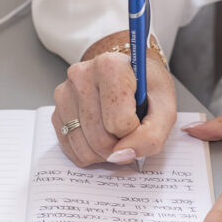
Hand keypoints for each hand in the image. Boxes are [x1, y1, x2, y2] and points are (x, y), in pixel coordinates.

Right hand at [51, 48, 176, 166]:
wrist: (129, 75)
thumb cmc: (147, 88)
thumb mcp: (165, 107)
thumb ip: (152, 135)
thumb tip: (122, 155)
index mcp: (110, 66)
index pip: (120, 122)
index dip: (136, 130)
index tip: (140, 118)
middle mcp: (81, 75)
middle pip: (100, 139)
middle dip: (120, 145)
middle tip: (130, 131)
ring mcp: (64, 94)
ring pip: (85, 148)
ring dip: (106, 152)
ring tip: (116, 132)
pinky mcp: (56, 111)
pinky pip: (72, 150)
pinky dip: (91, 152)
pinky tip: (101, 135)